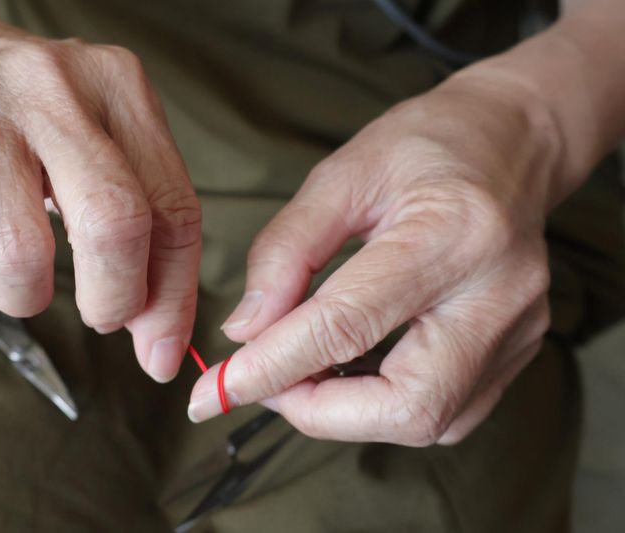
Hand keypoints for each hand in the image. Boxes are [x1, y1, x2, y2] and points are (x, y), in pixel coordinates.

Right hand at [0, 4, 200, 381]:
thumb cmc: (31, 113)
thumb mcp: (105, 148)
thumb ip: (142, 230)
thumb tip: (157, 339)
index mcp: (120, 91)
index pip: (173, 211)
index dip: (172, 296)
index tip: (159, 348)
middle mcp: (53, 86)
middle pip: (113, 221)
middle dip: (114, 300)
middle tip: (100, 313)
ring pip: (15, 241)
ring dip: (24, 295)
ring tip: (20, 282)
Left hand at [189, 73, 561, 444]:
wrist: (512, 141)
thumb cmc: (425, 147)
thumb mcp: (341, 177)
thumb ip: (286, 252)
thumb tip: (245, 330)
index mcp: (451, 235)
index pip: (347, 326)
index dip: (274, 365)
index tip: (222, 386)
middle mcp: (496, 295)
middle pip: (406, 405)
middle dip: (318, 411)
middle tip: (269, 382)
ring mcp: (515, 330)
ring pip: (428, 422)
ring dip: (348, 413)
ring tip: (306, 367)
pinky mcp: (517, 351)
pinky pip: (447, 412)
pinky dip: (384, 405)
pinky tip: (354, 369)